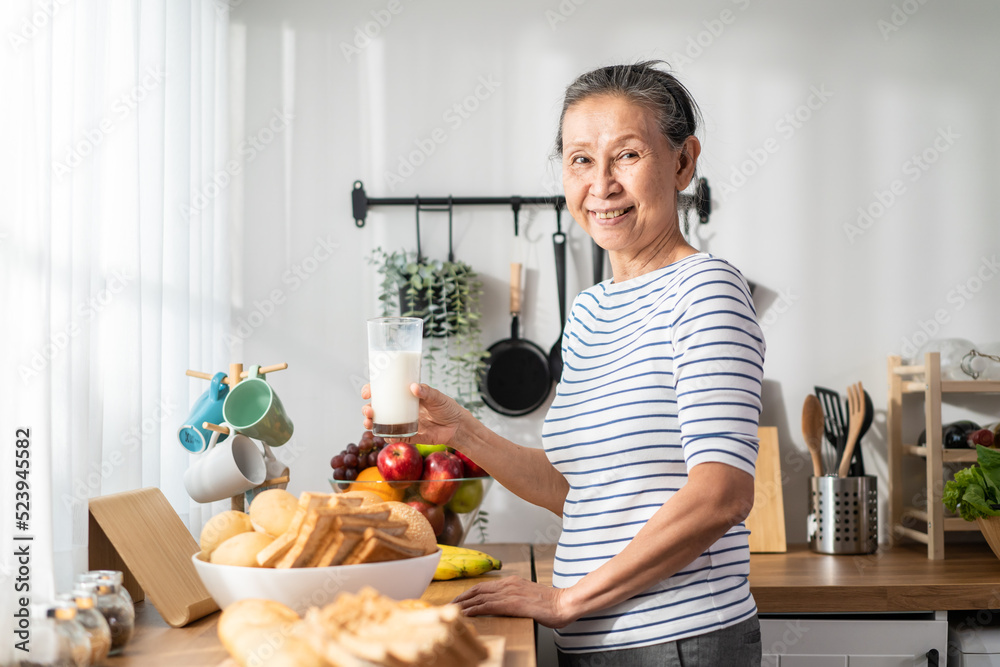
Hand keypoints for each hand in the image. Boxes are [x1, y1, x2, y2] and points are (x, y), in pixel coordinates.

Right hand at [361, 383, 467, 445]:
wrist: (458, 426)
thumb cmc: (447, 407)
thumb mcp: (437, 397)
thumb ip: (427, 392)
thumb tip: (414, 387)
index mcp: (405, 397)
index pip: (384, 392)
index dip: (372, 391)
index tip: (367, 392)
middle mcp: (401, 410)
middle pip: (378, 409)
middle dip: (368, 410)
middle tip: (368, 410)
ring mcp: (404, 423)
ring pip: (382, 424)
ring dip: (372, 424)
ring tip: (369, 423)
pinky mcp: (410, 436)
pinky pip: (396, 438)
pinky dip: (389, 437)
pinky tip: (387, 436)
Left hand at [452, 576, 576, 628]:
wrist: (564, 603)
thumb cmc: (550, 603)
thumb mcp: (529, 596)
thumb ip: (515, 597)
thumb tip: (504, 604)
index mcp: (512, 581)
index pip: (484, 586)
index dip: (469, 592)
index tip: (458, 599)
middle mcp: (509, 584)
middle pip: (478, 589)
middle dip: (461, 597)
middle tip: (448, 605)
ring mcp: (510, 593)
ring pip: (480, 597)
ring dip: (464, 603)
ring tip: (451, 609)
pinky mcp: (513, 603)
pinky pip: (488, 605)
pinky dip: (475, 609)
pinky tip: (466, 614)